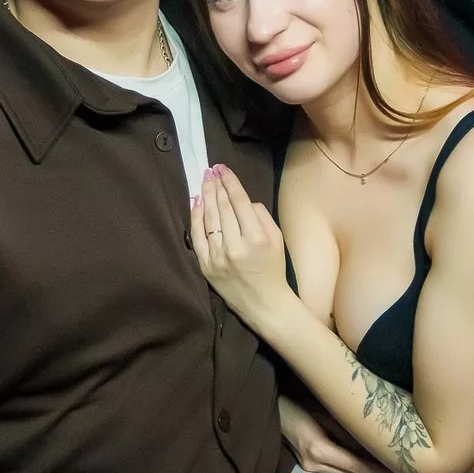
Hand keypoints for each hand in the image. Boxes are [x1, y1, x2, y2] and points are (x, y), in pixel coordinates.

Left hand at [190, 164, 292, 328]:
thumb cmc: (273, 270)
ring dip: (205, 196)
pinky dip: (195, 217)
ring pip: (208, 219)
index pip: (239, 202)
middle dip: (216, 185)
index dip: (230, 182)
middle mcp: (235, 245)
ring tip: (204, 181)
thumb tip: (243, 200)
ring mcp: (217, 256)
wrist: (264, 304)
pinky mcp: (206, 266)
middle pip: (222, 207)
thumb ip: (262, 216)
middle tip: (211, 170)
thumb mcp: (277, 239)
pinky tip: (196, 202)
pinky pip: (197, 236)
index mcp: (256, 238)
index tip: (223, 168)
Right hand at [279, 396, 398, 472]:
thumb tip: (378, 445)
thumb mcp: (326, 409)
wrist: (270, 404)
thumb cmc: (297, 397)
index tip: (406, 472)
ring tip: (394, 472)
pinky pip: (339, 470)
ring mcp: (309, 467)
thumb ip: (349, 430)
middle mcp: (314, 464)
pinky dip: (357, 469)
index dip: (382, 471)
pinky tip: (372, 467)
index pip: (358, 465)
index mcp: (319, 450)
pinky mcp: (308, 464)